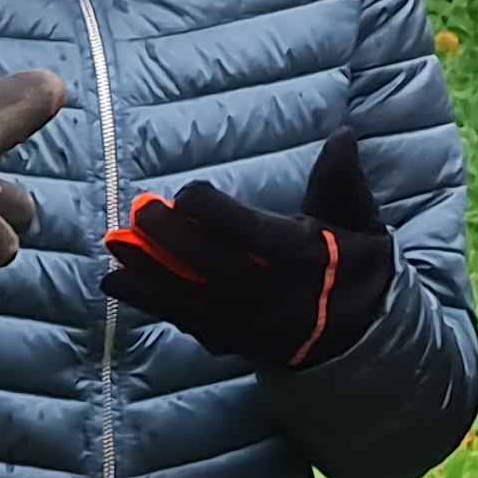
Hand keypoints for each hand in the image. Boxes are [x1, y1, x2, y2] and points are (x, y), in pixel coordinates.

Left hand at [100, 134, 392, 368]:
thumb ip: (341, 178)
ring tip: (112, 252)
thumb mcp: (359, 219)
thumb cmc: (356, 264)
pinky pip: (188, 324)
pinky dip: (152, 304)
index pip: (250, 236)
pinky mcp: (235, 344)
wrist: (365, 335)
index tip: (187, 193)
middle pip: (214, 269)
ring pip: (193, 302)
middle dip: (172, 241)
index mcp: (304, 260)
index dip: (212, 213)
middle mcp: (274, 297)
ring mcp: (251, 327)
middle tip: (138, 212)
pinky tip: (118, 285)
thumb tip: (344, 133)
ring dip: (148, 277)